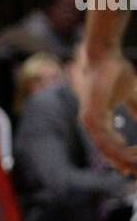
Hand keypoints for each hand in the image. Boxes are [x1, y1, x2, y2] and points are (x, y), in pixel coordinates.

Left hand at [78, 49, 136, 175]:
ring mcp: (88, 122)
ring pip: (107, 150)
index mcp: (98, 121)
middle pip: (108, 153)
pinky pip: (105, 140)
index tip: (136, 165)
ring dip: (124, 159)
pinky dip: (118, 149)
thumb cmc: (115, 72)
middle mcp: (91, 124)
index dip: (125, 157)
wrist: (102, 55)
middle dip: (125, 164)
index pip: (111, 146)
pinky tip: (130, 154)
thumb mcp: (132, 95)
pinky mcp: (90, 117)